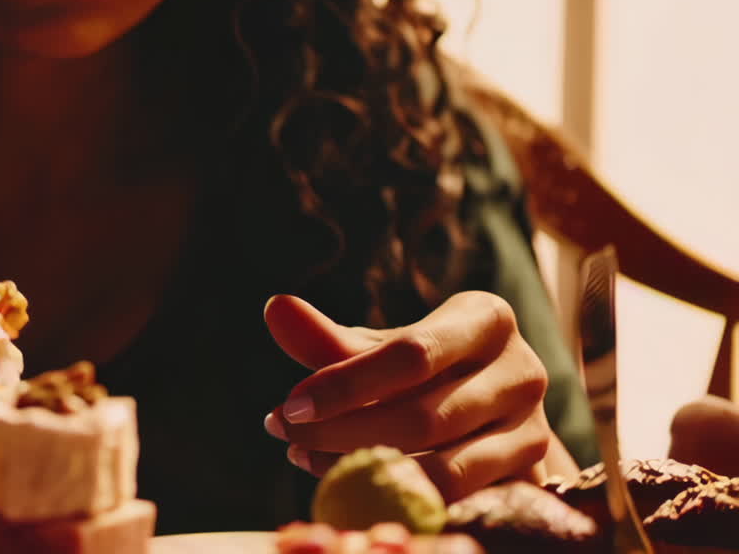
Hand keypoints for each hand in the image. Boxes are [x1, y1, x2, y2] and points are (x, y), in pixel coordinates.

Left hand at [263, 292, 551, 501]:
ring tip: (305, 458)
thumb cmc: (428, 369)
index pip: (411, 355)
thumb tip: (276, 308)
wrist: (493, 416)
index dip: (345, 385)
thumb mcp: (383, 349)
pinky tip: (351, 487)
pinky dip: (398, 497)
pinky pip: (457, 500)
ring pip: (441, 467)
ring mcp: (532, 428)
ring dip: (364, 470)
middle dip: (342, 431)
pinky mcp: (529, 479)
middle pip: (423, 416)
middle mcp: (522, 370)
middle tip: (285, 435)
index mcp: (487, 318)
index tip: (288, 407)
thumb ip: (330, 339)